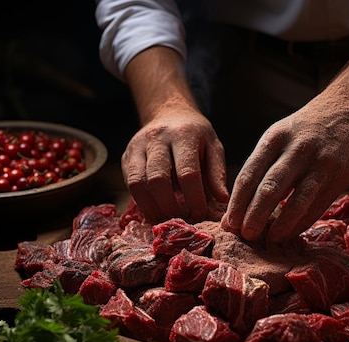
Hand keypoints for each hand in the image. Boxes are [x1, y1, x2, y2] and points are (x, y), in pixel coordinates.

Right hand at [122, 107, 228, 223]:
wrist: (168, 113)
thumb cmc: (195, 136)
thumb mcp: (213, 147)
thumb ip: (217, 173)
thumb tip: (222, 200)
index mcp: (184, 134)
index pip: (187, 172)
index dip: (194, 198)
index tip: (201, 214)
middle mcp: (157, 137)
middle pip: (158, 179)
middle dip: (170, 206)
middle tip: (182, 220)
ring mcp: (137, 146)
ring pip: (137, 183)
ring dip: (152, 207)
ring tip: (166, 220)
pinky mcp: (126, 156)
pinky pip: (129, 184)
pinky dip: (142, 202)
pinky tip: (155, 212)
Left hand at [221, 92, 348, 242]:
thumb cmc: (306, 129)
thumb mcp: (280, 135)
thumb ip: (262, 167)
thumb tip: (239, 207)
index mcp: (274, 138)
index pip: (248, 175)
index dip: (237, 203)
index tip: (228, 224)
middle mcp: (296, 149)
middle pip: (268, 188)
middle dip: (253, 216)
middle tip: (245, 236)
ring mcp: (319, 162)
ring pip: (295, 200)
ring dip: (280, 225)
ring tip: (269, 239)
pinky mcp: (339, 174)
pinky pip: (317, 205)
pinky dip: (302, 222)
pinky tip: (291, 232)